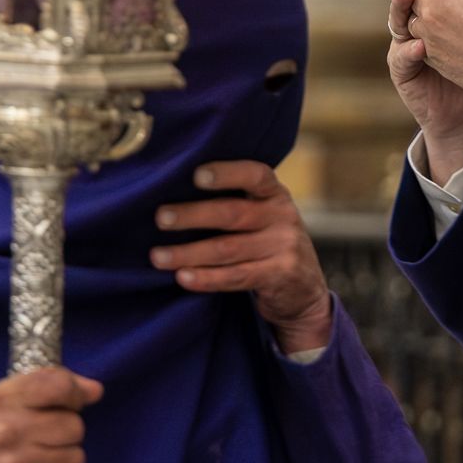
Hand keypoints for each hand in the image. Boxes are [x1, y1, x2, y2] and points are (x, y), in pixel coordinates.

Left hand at [152, 161, 333, 355]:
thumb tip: (173, 190)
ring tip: (158, 256)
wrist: (304, 288)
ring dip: (188, 253)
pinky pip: (236, 276)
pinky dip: (207, 278)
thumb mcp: (263, 215)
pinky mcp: (279, 275)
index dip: (226, 173)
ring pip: (228, 249)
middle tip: (160, 218)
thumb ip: (235, 202)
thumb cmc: (267, 243)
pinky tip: (183, 277)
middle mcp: (283, 216)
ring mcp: (284, 247)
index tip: (196, 175)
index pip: (255, 175)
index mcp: (275, 194)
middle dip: (192, 215)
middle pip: (232, 213)